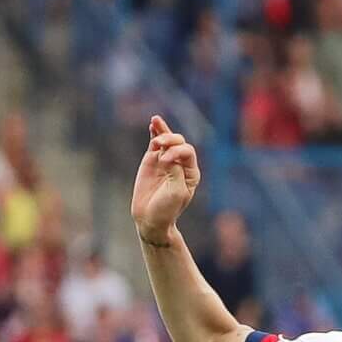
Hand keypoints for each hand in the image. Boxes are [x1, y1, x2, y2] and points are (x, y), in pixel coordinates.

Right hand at [131, 114, 200, 245]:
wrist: (150, 220)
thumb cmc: (166, 209)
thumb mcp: (175, 192)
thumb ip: (174, 171)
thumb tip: (166, 155)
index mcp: (191, 172)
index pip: (187, 152)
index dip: (177, 151)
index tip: (165, 162)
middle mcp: (180, 164)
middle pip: (179, 142)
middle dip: (170, 140)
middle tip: (159, 144)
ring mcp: (166, 161)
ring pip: (167, 140)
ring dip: (163, 131)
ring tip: (155, 122)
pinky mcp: (152, 161)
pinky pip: (155, 143)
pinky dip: (155, 133)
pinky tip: (154, 123)